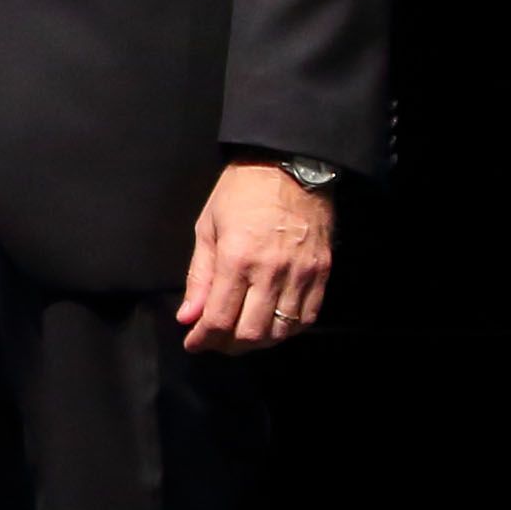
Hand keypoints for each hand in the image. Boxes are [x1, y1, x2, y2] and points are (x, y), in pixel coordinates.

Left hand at [178, 160, 333, 354]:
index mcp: (237, 258)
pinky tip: (272, 324)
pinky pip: (307, 317)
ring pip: (280, 332)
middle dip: (227, 345)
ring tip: (241, 334)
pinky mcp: (322, 272)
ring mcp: (301, 273)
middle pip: (251, 333)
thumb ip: (200, 277)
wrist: (290, 164)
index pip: (219, 319)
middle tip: (215, 340)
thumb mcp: (208, 227)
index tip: (193, 342)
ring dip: (257, 342)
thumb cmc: (242, 191)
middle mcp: (271, 271)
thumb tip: (188, 317)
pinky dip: (287, 330)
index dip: (202, 339)